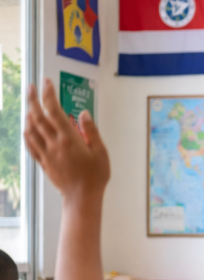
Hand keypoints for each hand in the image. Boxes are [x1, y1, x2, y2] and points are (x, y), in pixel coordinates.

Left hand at [23, 80, 109, 201]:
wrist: (82, 197)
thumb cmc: (95, 175)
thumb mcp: (101, 152)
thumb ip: (91, 131)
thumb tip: (83, 113)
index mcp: (69, 139)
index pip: (55, 110)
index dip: (49, 94)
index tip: (47, 83)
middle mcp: (54, 143)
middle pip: (38, 116)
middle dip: (33, 99)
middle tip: (31, 87)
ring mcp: (46, 153)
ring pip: (31, 128)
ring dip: (28, 113)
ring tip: (29, 104)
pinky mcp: (43, 162)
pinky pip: (30, 144)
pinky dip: (26, 132)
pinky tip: (27, 126)